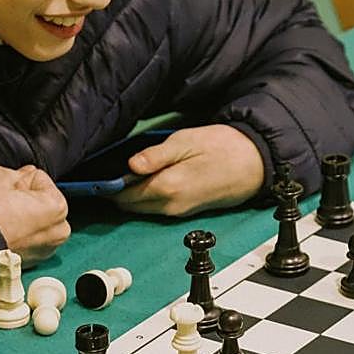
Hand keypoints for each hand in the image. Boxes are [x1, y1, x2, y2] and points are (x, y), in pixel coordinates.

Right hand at [0, 164, 69, 265]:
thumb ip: (15, 172)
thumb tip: (21, 175)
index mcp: (58, 207)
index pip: (39, 179)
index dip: (20, 180)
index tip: (7, 189)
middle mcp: (59, 231)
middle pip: (41, 202)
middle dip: (25, 199)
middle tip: (4, 203)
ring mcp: (47, 249)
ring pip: (35, 221)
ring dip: (22, 217)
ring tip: (2, 218)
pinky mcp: (33, 260)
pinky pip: (28, 239)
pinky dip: (18, 234)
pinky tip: (3, 231)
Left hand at [112, 125, 264, 216]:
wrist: (255, 163)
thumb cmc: (223, 147)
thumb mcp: (186, 141)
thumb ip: (156, 156)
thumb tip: (130, 166)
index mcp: (168, 188)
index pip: (123, 195)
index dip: (108, 185)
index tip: (98, 173)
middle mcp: (171, 206)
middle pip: (130, 206)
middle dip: (118, 191)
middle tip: (112, 170)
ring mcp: (179, 211)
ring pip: (143, 208)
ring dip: (133, 194)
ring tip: (131, 172)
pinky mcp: (187, 211)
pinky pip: (158, 207)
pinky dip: (148, 196)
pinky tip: (151, 178)